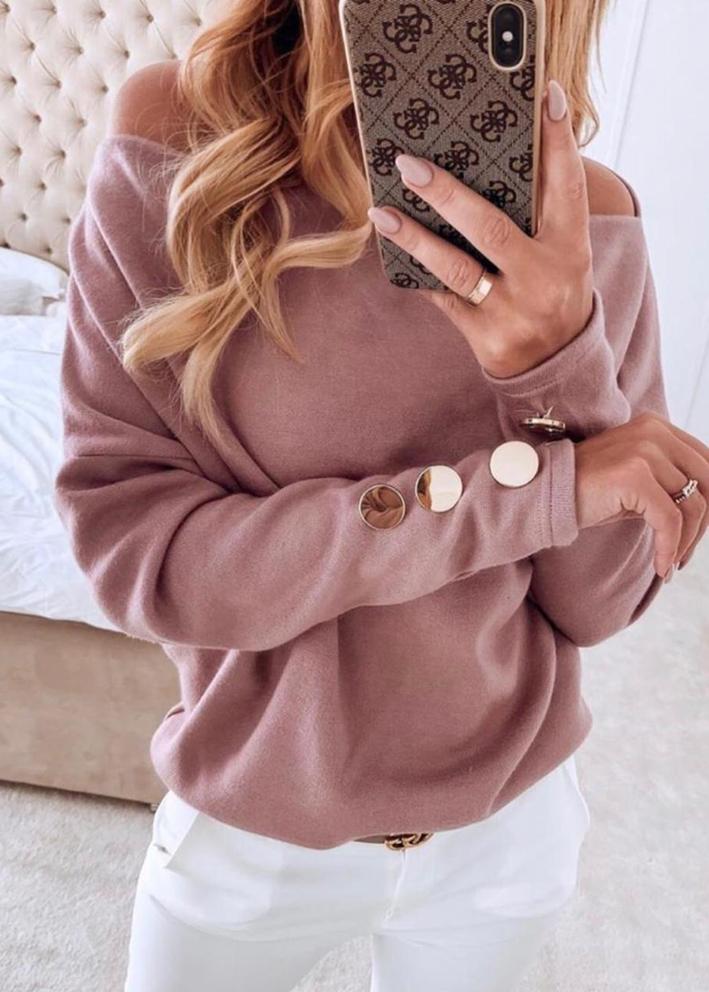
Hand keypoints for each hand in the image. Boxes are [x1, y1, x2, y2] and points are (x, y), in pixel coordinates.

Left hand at [367, 79, 593, 378]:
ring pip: (457, 268)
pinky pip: (444, 298)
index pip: (567, 187)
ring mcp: (513, 312)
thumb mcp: (563, 254)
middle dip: (447, 194)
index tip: (547, 96)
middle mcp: (544, 279)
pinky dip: (419, 272)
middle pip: (491, 228)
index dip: (558, 142)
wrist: (558, 365)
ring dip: (415, 238)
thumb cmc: (553, 291)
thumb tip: (485, 163)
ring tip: (382, 212)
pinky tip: (393, 247)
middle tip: (409, 165)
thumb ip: (539, 216)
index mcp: (570, 249)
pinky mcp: (485, 336)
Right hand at [574, 413, 708, 577]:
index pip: (708, 463)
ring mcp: (645, 451)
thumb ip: (669, 483)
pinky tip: (661, 567)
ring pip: (693, 505)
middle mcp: (654, 432)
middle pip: (708, 483)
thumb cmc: (588, 493)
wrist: (544, 495)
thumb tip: (706, 509)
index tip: (698, 533)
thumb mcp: (637, 481)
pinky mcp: (634, 475)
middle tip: (685, 554)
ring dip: (686, 543)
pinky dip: (670, 549)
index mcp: (658, 428)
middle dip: (703, 526)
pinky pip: (670, 520)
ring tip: (671, 564)